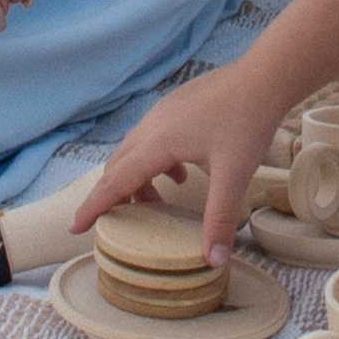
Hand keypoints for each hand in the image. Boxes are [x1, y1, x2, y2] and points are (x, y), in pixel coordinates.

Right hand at [72, 64, 285, 268]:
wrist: (263, 78)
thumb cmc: (247, 122)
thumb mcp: (234, 175)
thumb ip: (219, 218)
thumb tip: (213, 260)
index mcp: (158, 142)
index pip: (116, 181)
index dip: (94, 206)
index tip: (74, 226)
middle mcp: (152, 125)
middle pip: (118, 165)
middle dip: (114, 196)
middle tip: (115, 222)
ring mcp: (163, 113)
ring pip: (134, 151)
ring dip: (137, 179)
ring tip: (154, 203)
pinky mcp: (176, 107)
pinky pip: (151, 138)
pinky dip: (154, 162)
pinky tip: (179, 172)